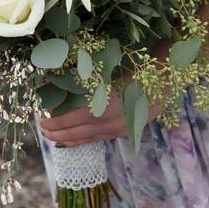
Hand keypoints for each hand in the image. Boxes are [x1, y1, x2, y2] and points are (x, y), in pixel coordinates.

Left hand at [40, 39, 171, 147]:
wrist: (167, 77)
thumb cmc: (135, 66)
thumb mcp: (108, 68)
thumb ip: (84, 76)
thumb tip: (56, 77)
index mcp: (103, 104)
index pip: (70, 118)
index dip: (53, 120)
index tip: (41, 117)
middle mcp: (109, 120)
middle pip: (75, 132)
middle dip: (55, 132)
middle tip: (42, 128)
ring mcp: (117, 129)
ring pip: (86, 139)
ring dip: (66, 139)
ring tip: (52, 137)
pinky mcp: (124, 132)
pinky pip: (98, 139)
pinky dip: (81, 141)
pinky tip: (70, 141)